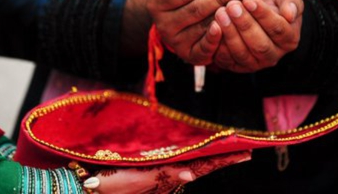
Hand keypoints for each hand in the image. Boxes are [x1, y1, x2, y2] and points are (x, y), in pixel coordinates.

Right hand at [90, 151, 250, 193]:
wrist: (90, 187)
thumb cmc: (111, 185)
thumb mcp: (138, 180)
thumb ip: (165, 175)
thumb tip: (191, 175)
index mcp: (168, 176)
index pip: (203, 165)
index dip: (224, 158)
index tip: (245, 152)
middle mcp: (169, 175)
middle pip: (203, 164)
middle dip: (225, 157)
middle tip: (248, 150)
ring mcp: (162, 175)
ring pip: (193, 164)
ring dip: (213, 159)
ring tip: (233, 152)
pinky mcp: (152, 173)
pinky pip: (178, 165)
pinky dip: (193, 160)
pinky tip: (199, 159)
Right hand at [147, 0, 247, 64]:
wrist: (178, 15)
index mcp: (156, 2)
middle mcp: (163, 24)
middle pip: (196, 9)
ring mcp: (175, 41)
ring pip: (202, 27)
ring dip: (225, 15)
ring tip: (242, 4)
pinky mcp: (188, 55)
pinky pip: (204, 48)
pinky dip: (216, 39)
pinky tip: (229, 27)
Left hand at [207, 0, 302, 72]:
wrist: (251, 8)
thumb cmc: (270, 0)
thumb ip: (291, 2)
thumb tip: (290, 14)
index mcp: (289, 39)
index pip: (277, 29)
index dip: (263, 15)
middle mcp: (273, 56)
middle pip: (259, 44)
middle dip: (244, 24)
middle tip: (232, 6)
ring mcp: (254, 63)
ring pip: (242, 53)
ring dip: (230, 33)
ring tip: (220, 12)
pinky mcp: (235, 65)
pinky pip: (225, 59)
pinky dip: (217, 44)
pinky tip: (212, 26)